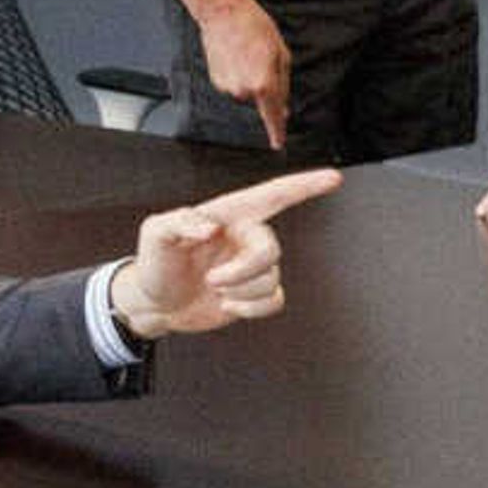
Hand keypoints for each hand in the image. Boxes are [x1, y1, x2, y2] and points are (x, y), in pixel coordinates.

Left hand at [114, 168, 341, 335]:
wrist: (155, 303)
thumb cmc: (154, 262)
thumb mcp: (155, 233)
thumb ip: (179, 221)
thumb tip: (209, 228)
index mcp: (228, 216)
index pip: (272, 195)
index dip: (304, 185)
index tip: (332, 178)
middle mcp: (245, 237)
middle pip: (271, 248)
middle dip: (244, 270)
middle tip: (212, 280)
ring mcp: (251, 266)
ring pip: (270, 277)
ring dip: (240, 290)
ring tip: (213, 289)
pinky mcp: (253, 292)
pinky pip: (274, 300)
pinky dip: (252, 308)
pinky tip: (229, 304)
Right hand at [189, 0, 292, 150]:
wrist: (224, 13)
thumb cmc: (256, 28)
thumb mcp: (281, 54)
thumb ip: (283, 86)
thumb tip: (283, 109)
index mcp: (264, 84)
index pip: (272, 116)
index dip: (277, 132)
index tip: (277, 144)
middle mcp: (243, 90)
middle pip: (261, 101)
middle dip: (266, 88)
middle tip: (264, 61)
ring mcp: (227, 87)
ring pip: (247, 93)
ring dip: (251, 80)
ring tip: (248, 55)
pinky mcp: (216, 82)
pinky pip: (234, 86)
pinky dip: (238, 75)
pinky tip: (236, 56)